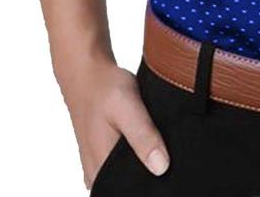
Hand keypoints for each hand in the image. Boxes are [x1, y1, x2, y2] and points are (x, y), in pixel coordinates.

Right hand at [57, 55, 169, 188]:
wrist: (87, 75)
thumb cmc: (105, 89)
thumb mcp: (127, 107)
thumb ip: (143, 136)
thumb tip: (161, 168)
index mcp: (101, 170)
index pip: (129, 192)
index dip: (150, 187)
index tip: (170, 174)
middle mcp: (97, 175)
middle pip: (130, 187)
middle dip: (150, 177)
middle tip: (171, 157)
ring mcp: (99, 167)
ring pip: (128, 177)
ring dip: (145, 167)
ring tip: (164, 148)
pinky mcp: (103, 157)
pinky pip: (125, 166)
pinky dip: (139, 158)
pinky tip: (154, 145)